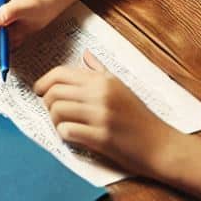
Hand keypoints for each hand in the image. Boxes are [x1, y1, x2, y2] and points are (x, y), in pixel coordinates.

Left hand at [35, 51, 178, 176]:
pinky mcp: (102, 137)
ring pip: (56, 110)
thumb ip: (100, 73)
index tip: (39, 91)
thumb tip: (85, 55)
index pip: (60, 73)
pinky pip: (66, 131)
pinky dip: (64, 134)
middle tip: (54, 113)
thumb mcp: (121, 88)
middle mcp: (101, 94)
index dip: (44, 82)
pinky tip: (74, 136)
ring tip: (66, 125)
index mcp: (103, 80)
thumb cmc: (139, 118)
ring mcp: (101, 115)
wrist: (161, 146)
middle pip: (54, 92)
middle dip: (47, 103)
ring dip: (55, 120)